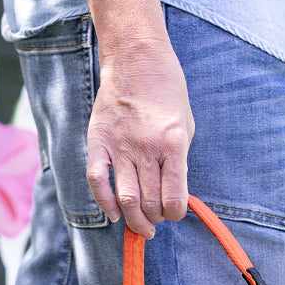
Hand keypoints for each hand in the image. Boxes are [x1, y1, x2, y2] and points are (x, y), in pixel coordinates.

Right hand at [83, 0, 192, 237]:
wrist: (137, 60)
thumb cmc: (167, 94)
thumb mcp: (186, 126)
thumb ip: (179, 162)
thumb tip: (172, 197)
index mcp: (173, 144)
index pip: (175, 199)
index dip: (175, 214)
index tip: (173, 212)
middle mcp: (146, 148)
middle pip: (150, 204)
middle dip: (155, 219)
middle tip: (155, 219)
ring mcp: (120, 146)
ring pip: (126, 200)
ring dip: (134, 219)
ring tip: (139, 224)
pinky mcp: (98, 142)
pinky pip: (98, 182)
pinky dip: (105, 204)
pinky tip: (114, 213)